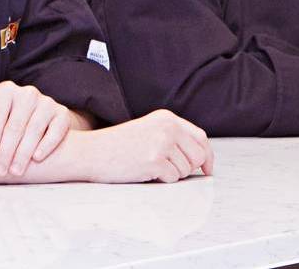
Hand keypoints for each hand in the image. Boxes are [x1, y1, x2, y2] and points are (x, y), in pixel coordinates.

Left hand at [0, 81, 73, 177]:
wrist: (40, 117)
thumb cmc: (8, 119)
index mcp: (6, 91)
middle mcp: (28, 93)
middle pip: (15, 126)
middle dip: (6, 151)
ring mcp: (47, 103)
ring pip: (34, 130)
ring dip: (23, 153)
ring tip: (15, 171)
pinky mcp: (62, 114)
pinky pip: (55, 131)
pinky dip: (46, 145)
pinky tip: (37, 158)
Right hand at [81, 110, 212, 182]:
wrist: (90, 152)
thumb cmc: (118, 146)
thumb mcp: (149, 130)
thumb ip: (174, 137)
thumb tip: (202, 159)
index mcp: (167, 118)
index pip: (201, 137)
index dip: (208, 155)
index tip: (208, 169)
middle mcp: (168, 128)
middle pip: (198, 156)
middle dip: (187, 168)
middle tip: (166, 170)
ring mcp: (162, 144)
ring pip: (186, 170)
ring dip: (171, 174)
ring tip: (149, 166)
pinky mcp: (155, 161)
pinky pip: (173, 178)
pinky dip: (161, 180)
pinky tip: (144, 172)